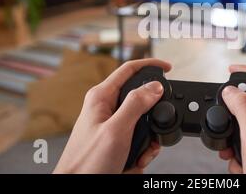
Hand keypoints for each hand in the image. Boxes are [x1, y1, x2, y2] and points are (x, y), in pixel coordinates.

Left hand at [54, 58, 171, 173]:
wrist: (78, 188)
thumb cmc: (86, 163)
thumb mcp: (116, 130)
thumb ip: (136, 105)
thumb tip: (154, 86)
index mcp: (101, 97)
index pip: (129, 69)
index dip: (150, 64)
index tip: (168, 67)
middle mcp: (106, 107)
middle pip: (140, 98)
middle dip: (152, 116)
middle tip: (154, 130)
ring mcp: (111, 124)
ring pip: (142, 122)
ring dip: (147, 139)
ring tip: (140, 153)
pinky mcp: (116, 140)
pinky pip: (137, 139)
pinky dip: (142, 151)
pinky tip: (135, 160)